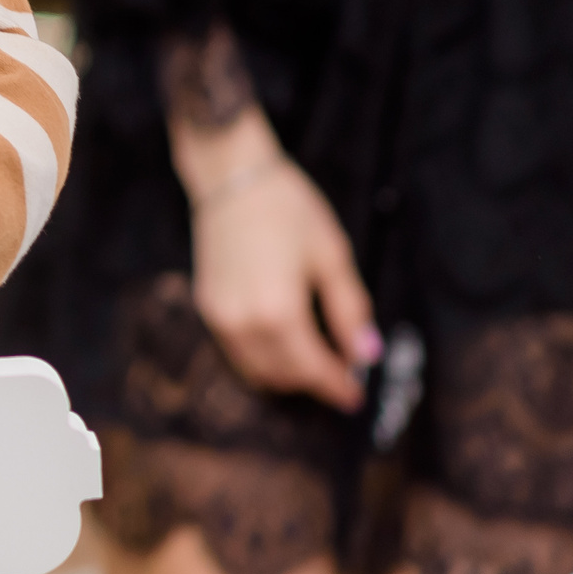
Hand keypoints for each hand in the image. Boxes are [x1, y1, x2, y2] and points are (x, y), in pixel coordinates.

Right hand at [174, 108, 378, 410]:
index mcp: (279, 312)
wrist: (232, 178)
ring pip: (254, 369)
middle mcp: (243, 323)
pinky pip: (235, 350)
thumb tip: (365, 353)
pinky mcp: (207, 305)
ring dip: (285, 375)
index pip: (312, 368)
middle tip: (340, 376)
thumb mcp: (332, 256)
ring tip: (312, 363)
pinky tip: (282, 343)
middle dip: (312, 382)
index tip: (354, 395)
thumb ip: (349, 309)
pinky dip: (261, 358)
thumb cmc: (288, 210)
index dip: (336, 385)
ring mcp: (219, 316)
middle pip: (282, 375)